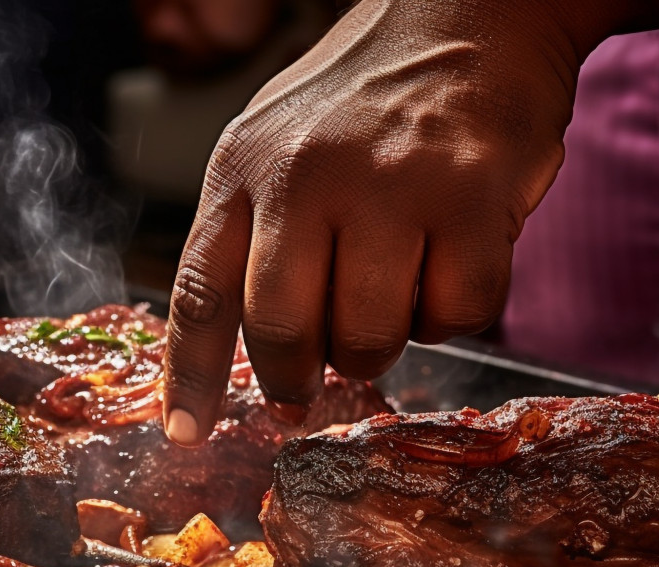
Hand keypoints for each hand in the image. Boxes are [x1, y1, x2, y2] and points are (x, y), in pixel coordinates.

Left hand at [161, 0, 596, 445]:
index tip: (187, 434)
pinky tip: (450, 264)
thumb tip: (232, 342)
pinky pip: (454, 316)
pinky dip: (453, 313)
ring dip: (378, 344)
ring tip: (391, 293)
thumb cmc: (369, 95)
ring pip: (368, 338)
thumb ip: (250, 232)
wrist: (471, 13)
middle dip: (296, 377)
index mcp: (244, 166)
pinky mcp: (469, 200)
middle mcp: (304, 174)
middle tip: (312, 381)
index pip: (199, 291)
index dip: (191, 376)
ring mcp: (388, 187)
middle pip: (280, 330)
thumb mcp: (275, 141)